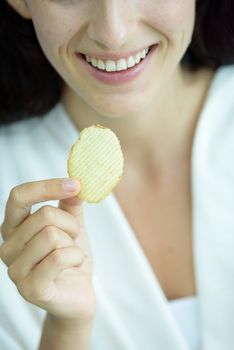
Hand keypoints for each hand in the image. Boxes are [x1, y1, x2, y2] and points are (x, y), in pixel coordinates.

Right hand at [0, 178, 95, 323]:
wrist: (78, 294)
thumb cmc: (70, 257)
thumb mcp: (71, 225)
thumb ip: (70, 203)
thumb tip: (75, 183)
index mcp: (14, 227)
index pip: (19, 196)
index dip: (47, 186)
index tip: (75, 184)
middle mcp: (8, 247)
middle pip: (45, 215)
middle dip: (71, 224)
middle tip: (74, 237)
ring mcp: (15, 270)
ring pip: (52, 235)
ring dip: (73, 243)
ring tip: (72, 254)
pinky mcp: (29, 289)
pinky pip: (59, 257)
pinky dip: (76, 257)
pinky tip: (75, 264)